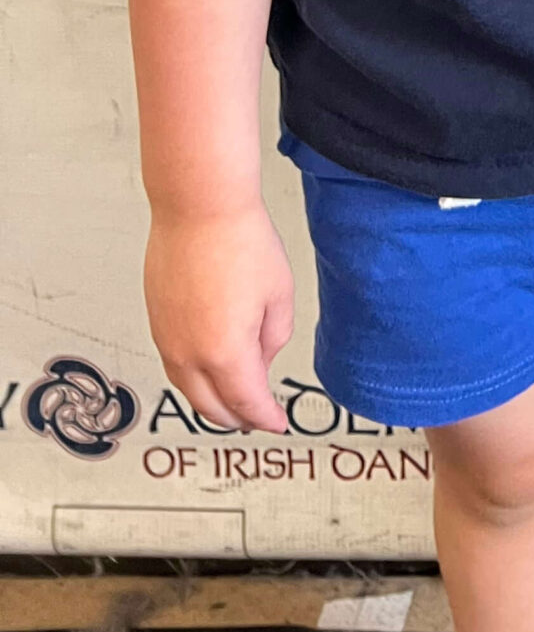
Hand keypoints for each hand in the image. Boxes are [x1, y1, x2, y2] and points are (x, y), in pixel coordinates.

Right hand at [144, 203, 294, 431]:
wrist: (198, 207)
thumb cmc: (241, 240)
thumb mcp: (279, 294)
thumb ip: (274, 338)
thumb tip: (260, 359)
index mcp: (225, 353)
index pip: (247, 403)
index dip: (265, 418)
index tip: (277, 423)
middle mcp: (189, 355)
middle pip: (213, 407)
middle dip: (238, 418)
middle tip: (257, 418)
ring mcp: (167, 340)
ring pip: (189, 390)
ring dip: (212, 401)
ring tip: (234, 400)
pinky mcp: (156, 322)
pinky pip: (174, 366)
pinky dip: (194, 378)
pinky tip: (208, 370)